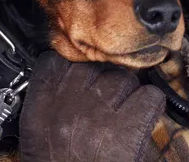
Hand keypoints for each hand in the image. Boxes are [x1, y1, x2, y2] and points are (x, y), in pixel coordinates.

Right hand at [19, 50, 165, 160]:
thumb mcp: (37, 129)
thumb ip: (49, 95)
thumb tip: (69, 71)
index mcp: (43, 101)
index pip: (59, 59)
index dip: (75, 67)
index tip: (81, 78)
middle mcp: (71, 99)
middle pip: (97, 66)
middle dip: (104, 82)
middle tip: (105, 105)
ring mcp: (102, 110)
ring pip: (125, 78)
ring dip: (127, 94)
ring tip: (121, 117)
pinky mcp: (130, 124)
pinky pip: (150, 97)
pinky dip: (151, 106)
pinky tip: (141, 120)